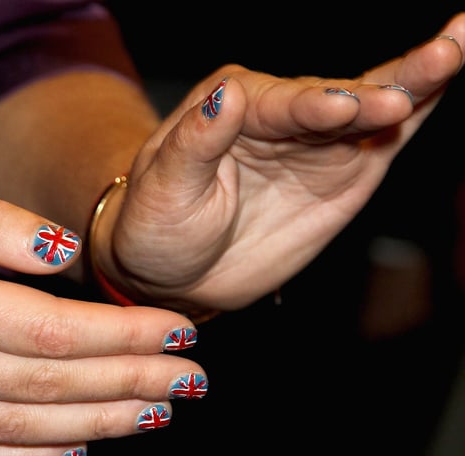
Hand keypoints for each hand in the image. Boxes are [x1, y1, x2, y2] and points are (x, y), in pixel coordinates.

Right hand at [0, 162, 204, 455]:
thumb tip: (63, 253)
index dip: (121, 336)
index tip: (177, 333)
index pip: (50, 331)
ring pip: (19, 428)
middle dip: (129, 384)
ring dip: (96, 424)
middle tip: (192, 382)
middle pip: (48, 386)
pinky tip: (72, 451)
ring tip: (156, 415)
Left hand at [105, 13, 464, 310]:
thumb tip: (226, 95)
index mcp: (230, 104)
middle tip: (428, 65)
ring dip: (415, 80)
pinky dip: (421, 107)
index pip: (277, 103)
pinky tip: (449, 69)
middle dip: (377, 88)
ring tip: (453, 48)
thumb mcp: (163, 188)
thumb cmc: (157, 223)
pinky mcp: (344, 170)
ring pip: (371, 105)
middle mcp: (279, 111)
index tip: (343, 110)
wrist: (176, 270)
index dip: (312, 106)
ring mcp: (316, 139)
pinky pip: (388, 137)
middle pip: (334, 95)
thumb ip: (193, 144)